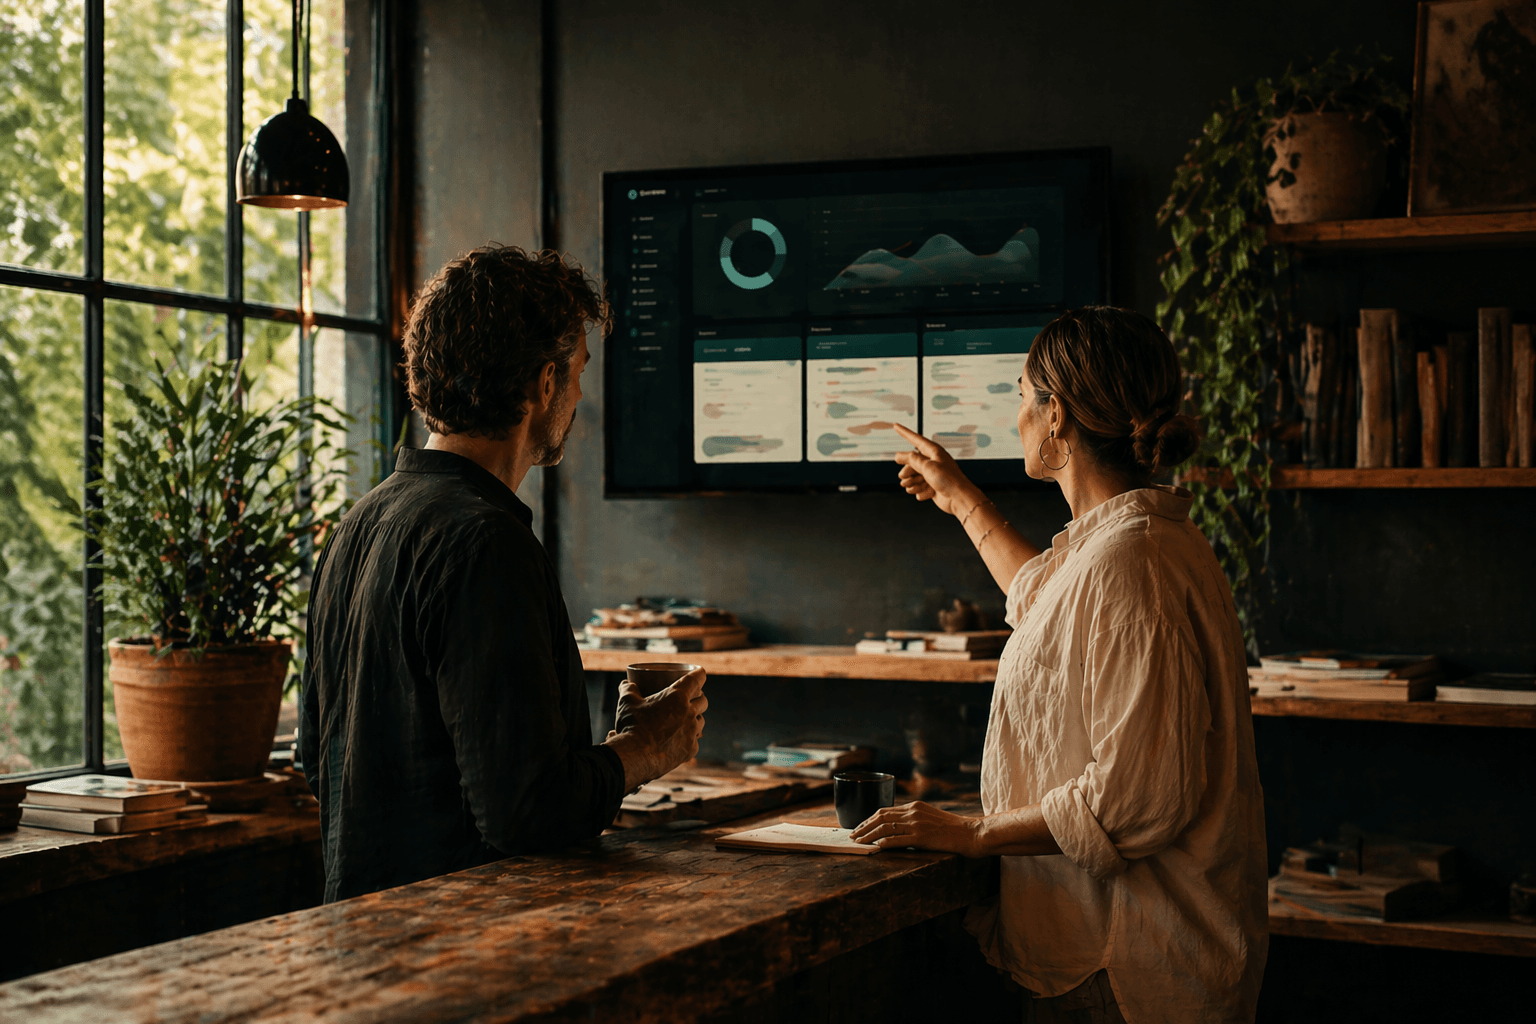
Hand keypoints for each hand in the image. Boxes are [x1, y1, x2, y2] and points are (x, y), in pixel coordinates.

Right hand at [607, 669, 707, 788]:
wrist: (635, 756)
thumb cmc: (632, 725)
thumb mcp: (627, 702)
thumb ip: (628, 689)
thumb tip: (625, 683)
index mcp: (677, 697)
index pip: (697, 679)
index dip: (699, 674)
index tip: (698, 672)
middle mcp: (689, 713)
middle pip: (703, 701)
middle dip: (698, 697)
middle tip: (690, 698)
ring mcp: (692, 732)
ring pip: (701, 721)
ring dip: (695, 718)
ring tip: (686, 719)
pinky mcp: (690, 750)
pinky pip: (694, 741)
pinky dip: (688, 738)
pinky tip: (680, 740)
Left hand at [848, 800, 980, 856]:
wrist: (970, 833)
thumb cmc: (952, 829)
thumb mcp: (931, 818)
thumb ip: (914, 819)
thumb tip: (897, 826)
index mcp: (915, 806)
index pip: (885, 811)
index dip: (869, 819)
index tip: (860, 827)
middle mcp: (913, 812)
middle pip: (880, 817)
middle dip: (864, 827)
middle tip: (853, 836)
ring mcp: (916, 824)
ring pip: (885, 828)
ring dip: (868, 836)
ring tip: (859, 843)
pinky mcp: (921, 837)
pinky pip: (897, 840)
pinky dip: (883, 843)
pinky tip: (875, 848)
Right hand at [891, 423, 982, 517]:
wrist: (959, 498)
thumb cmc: (947, 479)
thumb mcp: (926, 466)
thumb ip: (911, 459)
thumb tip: (898, 455)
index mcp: (933, 451)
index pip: (915, 439)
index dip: (904, 432)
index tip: (895, 425)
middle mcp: (932, 461)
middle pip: (911, 462)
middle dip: (906, 471)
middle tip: (903, 478)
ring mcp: (932, 474)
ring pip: (913, 476)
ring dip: (911, 483)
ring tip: (912, 487)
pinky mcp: (932, 487)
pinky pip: (919, 487)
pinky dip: (920, 491)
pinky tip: (927, 494)